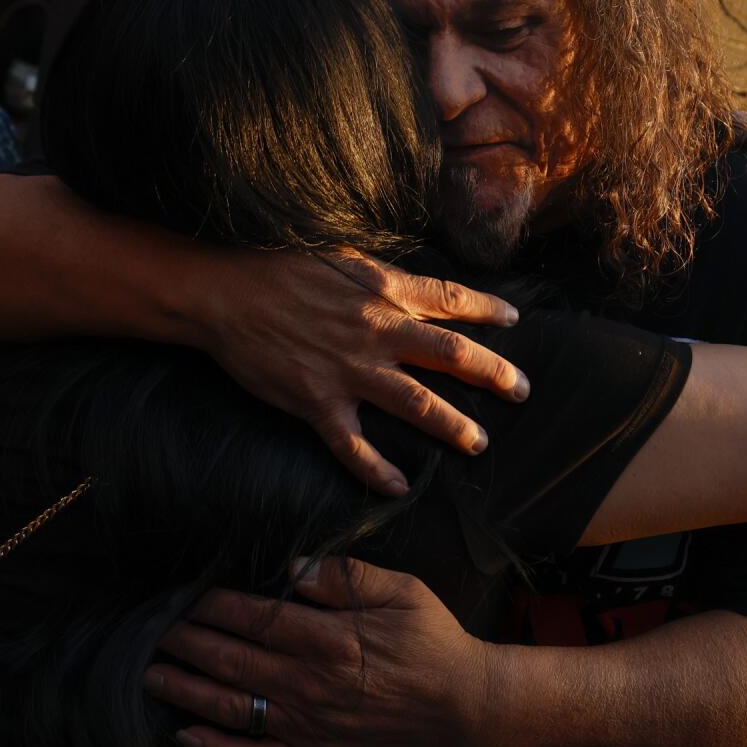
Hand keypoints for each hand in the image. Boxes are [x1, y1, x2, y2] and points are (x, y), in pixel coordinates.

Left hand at [144, 558, 495, 746]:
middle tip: (151, 628)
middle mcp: (310, 683)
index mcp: (329, 637)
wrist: (465, 707)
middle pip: (231, 660)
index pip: (254, 616)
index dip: (212, 605)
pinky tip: (187, 734)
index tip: (184, 593)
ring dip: (186, 691)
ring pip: (231, 709)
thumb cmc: (435, 642)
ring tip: (152, 674)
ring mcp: (308, 724)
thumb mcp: (402, 591)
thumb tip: (293, 568)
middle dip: (185, 642)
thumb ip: (346, 576)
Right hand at [202, 248, 528, 496]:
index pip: (450, 300)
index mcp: (383, 291)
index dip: (487, 310)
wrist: (224, 294)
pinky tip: (398, 488)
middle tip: (522, 390)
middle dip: (493, 374)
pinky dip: (376, 470)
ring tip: (479, 442)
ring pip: (415, 403)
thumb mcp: (342, 258)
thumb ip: (383, 280)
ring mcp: (348, 370)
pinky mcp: (317, 403)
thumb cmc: (279, 268)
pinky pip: (353, 445)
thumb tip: (417, 290)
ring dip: (452, 426)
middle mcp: (376, 331)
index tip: (514, 319)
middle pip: (450, 354)